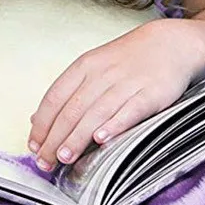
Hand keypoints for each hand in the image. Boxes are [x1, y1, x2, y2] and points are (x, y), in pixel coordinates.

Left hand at [27, 19, 204, 172]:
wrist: (170, 43)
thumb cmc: (128, 60)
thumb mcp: (93, 67)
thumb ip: (67, 93)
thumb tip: (37, 120)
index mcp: (85, 66)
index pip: (55, 97)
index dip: (42, 124)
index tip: (34, 146)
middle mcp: (103, 74)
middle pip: (73, 109)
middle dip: (56, 138)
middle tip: (46, 161)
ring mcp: (127, 83)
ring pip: (96, 112)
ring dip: (78, 136)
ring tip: (65, 157)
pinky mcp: (152, 93)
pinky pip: (130, 111)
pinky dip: (115, 124)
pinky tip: (102, 139)